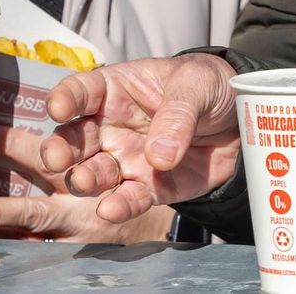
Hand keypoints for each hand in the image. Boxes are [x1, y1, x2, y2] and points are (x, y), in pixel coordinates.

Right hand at [38, 54, 242, 224]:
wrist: (238, 121)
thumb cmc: (208, 88)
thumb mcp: (196, 85)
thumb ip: (177, 114)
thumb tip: (158, 156)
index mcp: (116, 90)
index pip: (81, 91)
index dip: (66, 98)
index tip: (58, 108)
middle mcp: (111, 127)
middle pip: (75, 138)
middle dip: (60, 148)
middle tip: (57, 158)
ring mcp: (126, 159)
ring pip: (94, 173)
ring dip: (85, 179)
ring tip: (84, 181)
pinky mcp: (147, 188)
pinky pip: (129, 199)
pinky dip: (119, 207)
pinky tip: (111, 209)